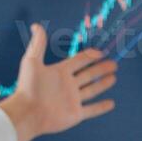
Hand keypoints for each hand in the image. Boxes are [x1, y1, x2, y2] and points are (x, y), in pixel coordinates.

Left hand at [0, 23, 117, 140]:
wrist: (27, 113)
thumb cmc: (28, 87)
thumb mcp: (32, 61)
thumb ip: (38, 44)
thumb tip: (36, 25)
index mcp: (60, 72)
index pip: (79, 61)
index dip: (90, 56)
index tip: (102, 52)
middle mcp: (68, 85)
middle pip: (88, 74)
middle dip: (101, 69)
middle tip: (114, 64)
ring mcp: (72, 100)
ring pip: (92, 90)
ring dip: (103, 84)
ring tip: (113, 78)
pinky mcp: (75, 114)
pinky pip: (92, 110)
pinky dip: (101, 107)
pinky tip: (111, 103)